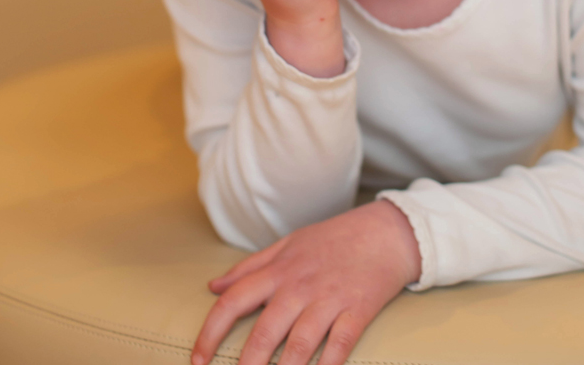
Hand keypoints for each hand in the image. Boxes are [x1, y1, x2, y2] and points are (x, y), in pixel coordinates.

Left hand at [192, 201, 421, 364]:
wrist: (386, 231)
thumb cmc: (333, 239)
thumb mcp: (288, 243)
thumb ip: (250, 266)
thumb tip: (213, 286)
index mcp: (280, 269)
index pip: (234, 300)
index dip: (210, 332)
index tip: (197, 359)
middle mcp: (300, 286)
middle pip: (265, 331)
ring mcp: (330, 299)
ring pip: (300, 344)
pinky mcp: (358, 311)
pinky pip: (339, 345)